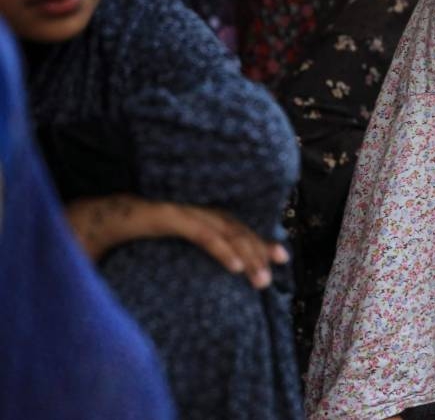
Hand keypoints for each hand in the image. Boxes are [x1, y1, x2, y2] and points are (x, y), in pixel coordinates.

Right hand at [65, 194, 288, 288]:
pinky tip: (235, 267)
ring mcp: (184, 211)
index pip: (238, 227)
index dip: (260, 240)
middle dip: (259, 249)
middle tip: (277, 270)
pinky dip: (221, 249)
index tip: (281, 257)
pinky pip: (202, 234)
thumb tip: (217, 274)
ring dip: (246, 255)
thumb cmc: (134, 237)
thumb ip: (193, 255)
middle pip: (238, 229)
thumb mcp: (171, 249)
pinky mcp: (169, 216)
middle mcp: (196, 210)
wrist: (97, 219)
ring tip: (260, 279)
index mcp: (200, 215)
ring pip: (225, 232)